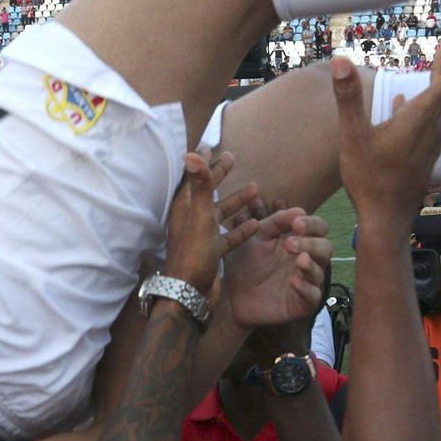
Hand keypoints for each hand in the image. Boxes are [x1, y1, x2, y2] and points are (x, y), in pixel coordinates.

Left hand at [163, 152, 251, 294]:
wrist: (189, 294)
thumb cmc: (194, 254)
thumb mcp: (200, 217)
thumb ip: (200, 186)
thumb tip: (191, 153)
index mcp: (185, 208)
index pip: (194, 178)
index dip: (204, 162)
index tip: (213, 146)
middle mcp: (191, 220)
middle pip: (207, 192)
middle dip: (220, 176)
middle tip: (233, 158)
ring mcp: (201, 237)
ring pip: (220, 213)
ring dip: (235, 201)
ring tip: (254, 188)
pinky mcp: (211, 253)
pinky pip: (228, 236)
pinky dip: (240, 228)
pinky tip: (255, 224)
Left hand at [222, 202, 331, 329]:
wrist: (230, 293)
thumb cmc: (245, 262)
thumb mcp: (257, 236)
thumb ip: (275, 221)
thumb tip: (299, 209)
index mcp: (300, 240)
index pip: (319, 227)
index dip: (312, 224)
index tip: (296, 224)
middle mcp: (308, 259)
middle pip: (325, 248)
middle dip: (312, 243)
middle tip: (290, 244)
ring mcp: (307, 282)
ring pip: (320, 271)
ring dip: (310, 265)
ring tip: (299, 260)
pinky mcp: (302, 303)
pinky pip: (312, 296)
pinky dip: (306, 288)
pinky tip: (294, 282)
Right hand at [333, 40, 440, 231]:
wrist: (385, 219)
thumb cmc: (369, 180)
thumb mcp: (352, 137)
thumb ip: (348, 98)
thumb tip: (339, 60)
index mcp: (419, 120)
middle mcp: (431, 129)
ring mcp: (429, 142)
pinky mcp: (422, 153)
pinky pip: (431, 119)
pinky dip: (426, 101)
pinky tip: (407, 98)